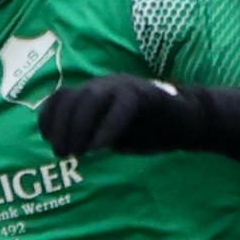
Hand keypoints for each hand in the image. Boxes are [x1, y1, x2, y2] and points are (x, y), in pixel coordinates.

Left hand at [36, 75, 207, 160]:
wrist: (191, 122)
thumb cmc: (148, 130)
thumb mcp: (110, 133)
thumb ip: (88, 133)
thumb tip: (62, 146)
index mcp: (95, 91)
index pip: (61, 96)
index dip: (48, 118)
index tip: (49, 142)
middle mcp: (107, 84)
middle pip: (72, 97)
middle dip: (60, 128)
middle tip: (63, 155)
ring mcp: (127, 86)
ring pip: (92, 98)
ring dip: (79, 128)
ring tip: (78, 153)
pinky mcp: (148, 95)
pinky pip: (122, 108)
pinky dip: (106, 129)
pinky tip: (99, 148)